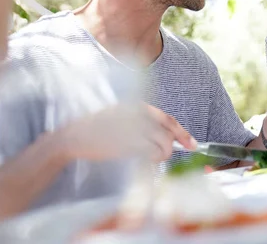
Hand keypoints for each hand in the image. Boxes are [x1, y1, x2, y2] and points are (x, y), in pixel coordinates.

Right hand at [56, 103, 196, 162]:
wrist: (73, 137)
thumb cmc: (97, 130)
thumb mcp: (121, 116)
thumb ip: (142, 123)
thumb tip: (167, 137)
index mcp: (138, 106)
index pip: (167, 119)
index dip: (183, 133)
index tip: (192, 144)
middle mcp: (139, 115)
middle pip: (168, 134)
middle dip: (169, 148)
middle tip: (160, 156)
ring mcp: (135, 128)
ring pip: (164, 146)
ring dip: (161, 156)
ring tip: (148, 158)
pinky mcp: (129, 143)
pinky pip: (152, 154)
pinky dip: (152, 159)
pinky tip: (143, 159)